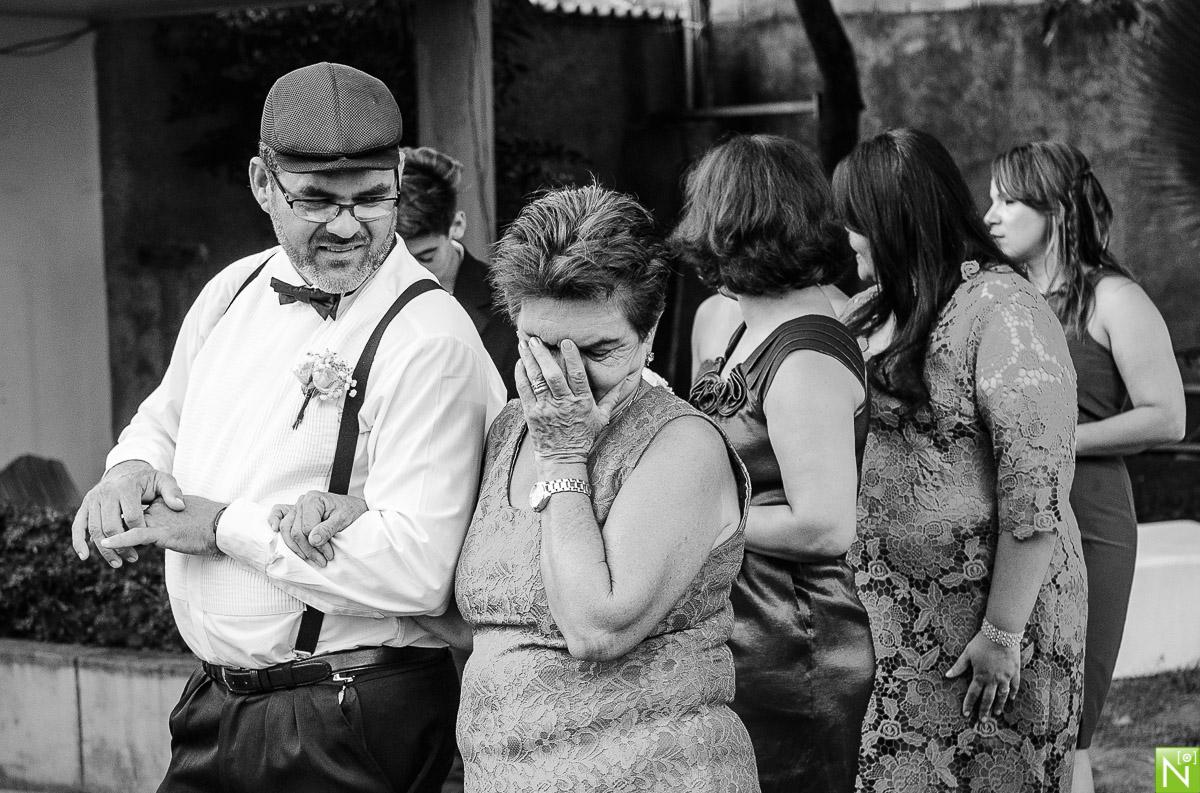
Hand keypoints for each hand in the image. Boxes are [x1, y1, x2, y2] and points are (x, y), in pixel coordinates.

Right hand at [72, 460, 185, 566]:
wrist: (125, 471)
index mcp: (126, 487)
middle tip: (134, 558)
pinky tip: (85, 556)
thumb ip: (173, 492)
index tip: (149, 541)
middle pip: (111, 525)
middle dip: (122, 545)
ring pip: (95, 529)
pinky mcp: (84, 505)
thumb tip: (179, 506)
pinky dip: (79, 542)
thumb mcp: (163, 481)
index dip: (140, 532)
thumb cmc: (147, 480)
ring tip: (118, 563)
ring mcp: (93, 499)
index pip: (132, 516)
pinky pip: (78, 525)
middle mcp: (106, 492)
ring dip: (105, 550)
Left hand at [100, 495, 223, 555]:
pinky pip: (135, 535)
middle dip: (111, 528)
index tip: (111, 526)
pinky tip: (106, 544)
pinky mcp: (161, 532)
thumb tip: (171, 526)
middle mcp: (157, 508)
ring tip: (101, 550)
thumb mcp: (188, 516)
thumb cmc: (211, 522)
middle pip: (126, 517)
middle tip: (98, 543)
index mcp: (162, 502)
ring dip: (112, 540)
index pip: (136, 510)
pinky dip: (120, 540)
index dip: (123, 518)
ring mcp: (158, 519)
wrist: (223, 525)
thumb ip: (173, 518)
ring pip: (126, 526)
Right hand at [267, 491, 367, 567]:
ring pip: (286, 529)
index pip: (307, 528)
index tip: (329, 555)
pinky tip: (273, 528)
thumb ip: (328, 529)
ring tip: (308, 558)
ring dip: (295, 547)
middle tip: (322, 561)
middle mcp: (302, 501)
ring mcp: (297, 506)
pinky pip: (279, 512)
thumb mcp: (344, 519)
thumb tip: (312, 540)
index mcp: (314, 499)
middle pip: (295, 531)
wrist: (355, 508)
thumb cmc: (350, 511)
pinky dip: (274, 519)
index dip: (317, 545)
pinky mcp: (295, 511)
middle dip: (308, 550)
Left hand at [515, 337, 636, 464]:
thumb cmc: (583, 437)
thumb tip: (623, 381)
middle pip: (552, 375)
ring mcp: (546, 409)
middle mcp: (563, 404)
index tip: (566, 342)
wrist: (562, 458)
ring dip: (529, 361)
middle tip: (536, 339)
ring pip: (536, 380)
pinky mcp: (532, 414)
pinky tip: (520, 363)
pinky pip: (524, 391)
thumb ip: (611, 398)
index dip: (572, 358)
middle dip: (543, 355)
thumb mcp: (602, 418)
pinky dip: (521, 376)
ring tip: (524, 345)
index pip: (577, 376)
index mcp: (582, 402)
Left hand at [946, 631, 1021, 722]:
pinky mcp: (1015, 672)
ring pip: (1002, 695)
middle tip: (982, 720)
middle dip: (984, 710)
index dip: (968, 704)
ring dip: (999, 705)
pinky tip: (1011, 699)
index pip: (973, 694)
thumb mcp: (967, 653)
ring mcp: (1005, 677)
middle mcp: (993, 679)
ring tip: (996, 713)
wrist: (1002, 634)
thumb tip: (947, 675)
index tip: (966, 714)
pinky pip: (1015, 686)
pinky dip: (1013, 693)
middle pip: (988, 698)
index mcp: (980, 675)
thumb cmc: (982, 642)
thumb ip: (958, 666)